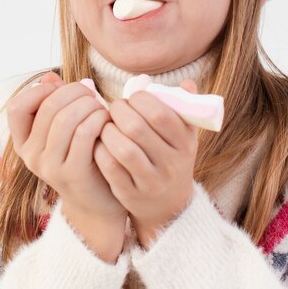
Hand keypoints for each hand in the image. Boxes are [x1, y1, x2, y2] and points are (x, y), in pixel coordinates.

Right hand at [6, 71, 126, 221]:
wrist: (98, 202)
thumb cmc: (84, 155)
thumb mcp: (65, 128)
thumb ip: (55, 102)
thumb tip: (50, 76)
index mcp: (24, 142)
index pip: (17, 106)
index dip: (40, 90)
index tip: (62, 88)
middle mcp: (31, 156)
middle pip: (48, 107)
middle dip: (74, 92)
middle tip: (91, 94)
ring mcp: (50, 167)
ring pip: (66, 118)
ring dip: (89, 104)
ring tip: (101, 107)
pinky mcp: (72, 174)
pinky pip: (84, 132)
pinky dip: (98, 118)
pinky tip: (107, 120)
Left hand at [94, 78, 198, 246]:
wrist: (169, 205)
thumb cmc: (171, 155)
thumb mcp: (185, 134)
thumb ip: (184, 106)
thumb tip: (188, 83)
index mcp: (185, 143)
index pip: (160, 114)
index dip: (139, 99)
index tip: (132, 98)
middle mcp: (171, 164)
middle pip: (137, 128)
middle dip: (119, 112)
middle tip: (114, 109)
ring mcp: (151, 182)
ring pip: (123, 149)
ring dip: (108, 131)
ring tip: (106, 126)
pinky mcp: (131, 195)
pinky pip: (110, 168)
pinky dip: (100, 151)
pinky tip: (99, 143)